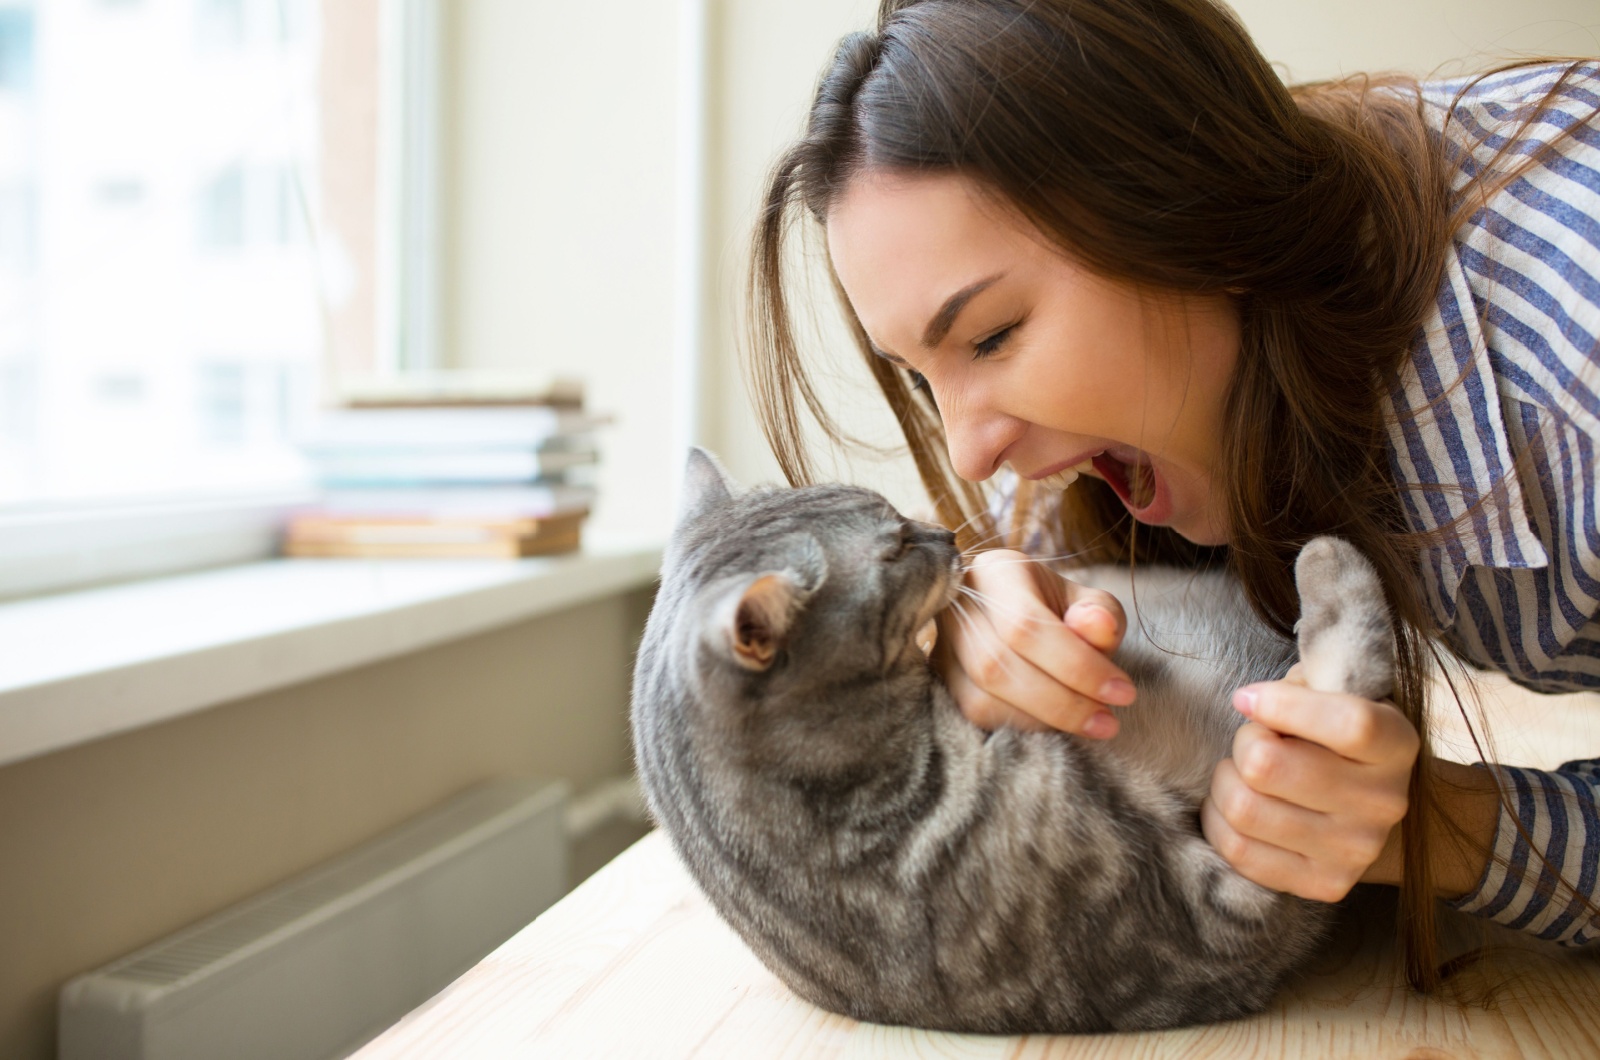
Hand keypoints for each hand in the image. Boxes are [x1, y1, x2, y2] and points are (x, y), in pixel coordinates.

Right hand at [934, 549, 1134, 737]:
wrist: (1018, 615)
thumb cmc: (1059, 608)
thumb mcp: (1087, 601)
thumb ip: (1100, 613)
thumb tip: (1098, 627)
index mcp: (995, 574)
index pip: (1025, 625)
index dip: (1075, 665)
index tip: (1122, 692)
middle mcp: (957, 608)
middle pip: (997, 666)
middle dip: (1061, 702)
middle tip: (1108, 721)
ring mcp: (943, 647)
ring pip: (981, 699)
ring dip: (1041, 721)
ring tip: (1088, 722)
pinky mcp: (942, 681)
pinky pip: (974, 718)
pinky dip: (1020, 728)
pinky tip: (1054, 725)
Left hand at [1200, 665, 1419, 902]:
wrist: (1368, 805)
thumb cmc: (1332, 734)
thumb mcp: (1332, 691)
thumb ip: (1303, 684)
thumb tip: (1251, 702)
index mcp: (1396, 744)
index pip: (1349, 723)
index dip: (1282, 705)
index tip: (1247, 698)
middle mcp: (1385, 802)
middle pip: (1269, 766)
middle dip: (1244, 744)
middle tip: (1252, 741)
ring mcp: (1357, 850)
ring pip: (1245, 808)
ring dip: (1225, 782)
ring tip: (1240, 774)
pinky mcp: (1325, 884)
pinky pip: (1238, 849)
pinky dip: (1218, 820)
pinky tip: (1234, 803)